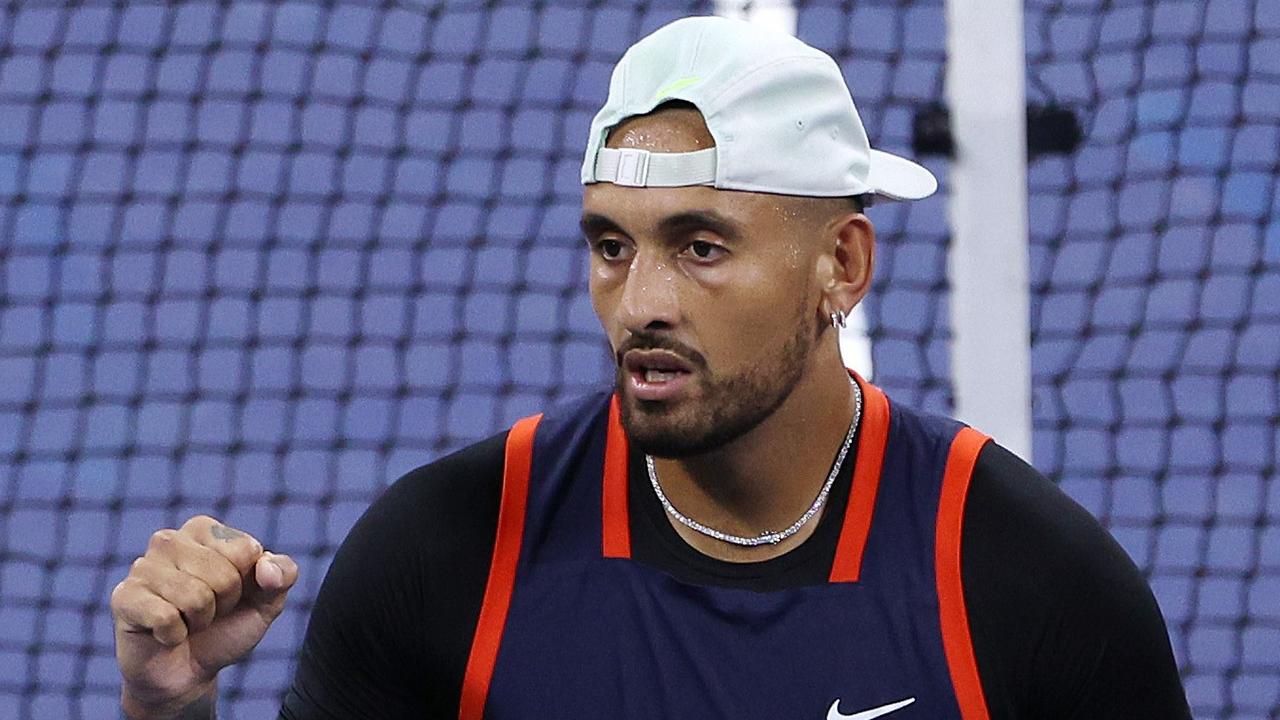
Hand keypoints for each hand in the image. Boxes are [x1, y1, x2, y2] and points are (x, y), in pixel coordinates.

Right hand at [111, 515, 298, 716]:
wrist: (189, 672)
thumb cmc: (226, 627)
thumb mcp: (267, 602)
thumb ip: (283, 575)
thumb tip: (266, 568)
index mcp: (206, 530)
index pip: (246, 550)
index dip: (247, 583)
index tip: (232, 594)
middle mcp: (170, 540)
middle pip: (223, 574)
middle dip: (223, 605)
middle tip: (207, 613)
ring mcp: (142, 566)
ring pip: (195, 597)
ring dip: (199, 622)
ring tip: (187, 622)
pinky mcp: (124, 597)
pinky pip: (166, 618)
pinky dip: (175, 636)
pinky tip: (165, 634)